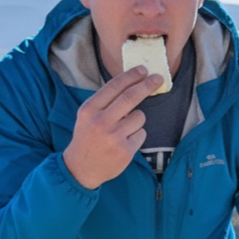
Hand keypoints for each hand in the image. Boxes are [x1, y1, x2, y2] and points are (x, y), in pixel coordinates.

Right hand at [62, 66, 163, 188]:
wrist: (80, 168)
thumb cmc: (87, 137)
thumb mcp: (87, 116)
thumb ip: (105, 101)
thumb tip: (131, 83)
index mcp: (90, 109)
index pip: (114, 87)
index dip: (131, 76)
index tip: (143, 70)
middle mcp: (101, 122)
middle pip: (130, 97)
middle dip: (147, 85)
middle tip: (158, 78)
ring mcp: (114, 137)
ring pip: (139, 117)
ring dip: (137, 119)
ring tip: (124, 129)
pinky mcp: (125, 151)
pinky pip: (141, 134)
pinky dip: (137, 135)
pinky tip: (124, 142)